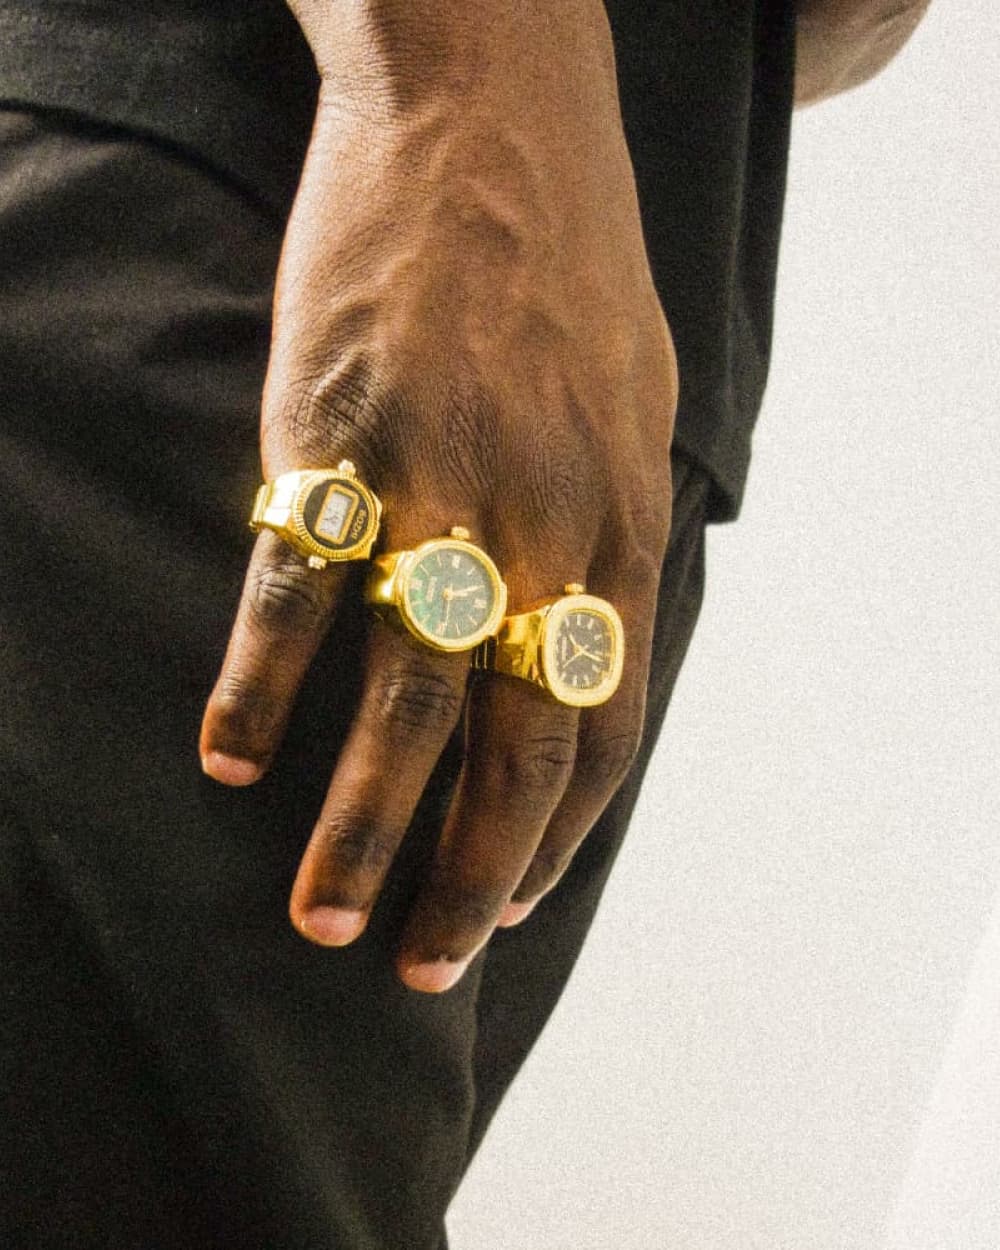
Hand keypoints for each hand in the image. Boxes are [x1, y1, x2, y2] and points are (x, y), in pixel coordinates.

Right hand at [199, 0, 677, 991]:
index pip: (606, 730)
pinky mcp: (340, 440)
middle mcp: (545, 529)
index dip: (557, 836)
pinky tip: (225, 760)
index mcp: (623, 528)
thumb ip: (616, 532)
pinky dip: (258, 688)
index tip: (511, 905)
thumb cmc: (567, 269)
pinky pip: (295, 592)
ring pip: (408, 702)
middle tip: (423, 964)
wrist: (489, 117)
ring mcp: (442, 486)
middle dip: (472, 875)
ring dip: (364, 826)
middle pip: (518, 747)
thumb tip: (588, 637)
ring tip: (325, 915)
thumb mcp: (636, 409)